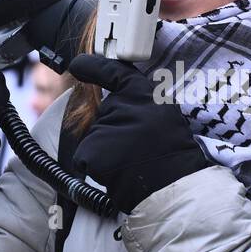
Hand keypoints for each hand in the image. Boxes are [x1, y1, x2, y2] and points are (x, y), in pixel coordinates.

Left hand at [66, 54, 210, 213]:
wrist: (172, 186)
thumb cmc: (172, 155)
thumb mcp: (164, 117)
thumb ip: (140, 107)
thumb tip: (115, 103)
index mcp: (144, 95)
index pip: (114, 72)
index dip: (94, 67)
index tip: (78, 64)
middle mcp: (123, 106)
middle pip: (105, 116)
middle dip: (113, 131)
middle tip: (136, 148)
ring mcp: (105, 128)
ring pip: (95, 138)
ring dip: (106, 152)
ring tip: (130, 162)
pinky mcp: (91, 150)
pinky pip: (84, 157)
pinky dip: (95, 167)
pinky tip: (116, 172)